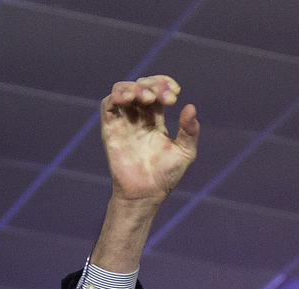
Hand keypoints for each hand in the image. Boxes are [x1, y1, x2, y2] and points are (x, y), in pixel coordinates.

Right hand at [99, 76, 197, 203]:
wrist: (146, 194)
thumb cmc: (165, 176)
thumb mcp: (185, 152)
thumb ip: (190, 130)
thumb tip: (191, 107)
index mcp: (155, 119)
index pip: (156, 90)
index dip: (164, 84)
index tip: (175, 92)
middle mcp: (138, 117)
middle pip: (141, 86)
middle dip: (154, 86)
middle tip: (166, 98)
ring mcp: (123, 121)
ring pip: (122, 90)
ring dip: (136, 87)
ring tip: (148, 98)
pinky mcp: (110, 129)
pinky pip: (108, 104)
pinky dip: (117, 95)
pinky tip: (130, 98)